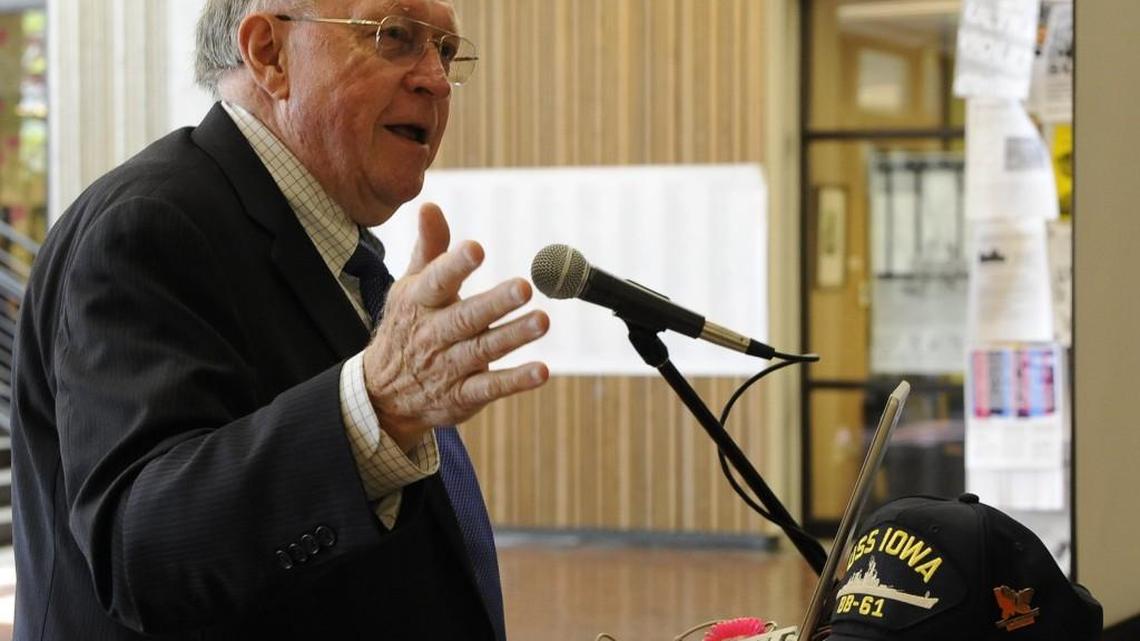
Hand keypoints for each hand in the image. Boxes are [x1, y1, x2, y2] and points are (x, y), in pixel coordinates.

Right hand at [362, 203, 549, 450]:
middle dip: (495, 302)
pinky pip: (490, 388)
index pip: (438, 280)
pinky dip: (516, 381)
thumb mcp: (410, 286)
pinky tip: (541, 371)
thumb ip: (429, 248)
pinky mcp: (462, 396)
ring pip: (483, 349)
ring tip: (542, 321)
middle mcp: (433, 334)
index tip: (476, 248)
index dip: (456, 264)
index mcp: (420, 302)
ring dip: (513, 336)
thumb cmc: (408, 326)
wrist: (383, 395)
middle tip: (524, 287)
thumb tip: (429, 205)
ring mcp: (448, 366)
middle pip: (466, 317)